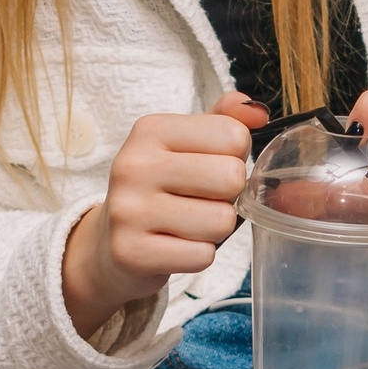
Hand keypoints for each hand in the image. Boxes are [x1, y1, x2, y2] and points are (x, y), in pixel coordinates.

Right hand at [62, 91, 265, 340]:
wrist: (109, 243)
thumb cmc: (159, 189)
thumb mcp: (185, 145)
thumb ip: (224, 121)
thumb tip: (259, 112)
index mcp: (150, 130)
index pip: (232, 135)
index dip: (235, 157)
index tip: (210, 167)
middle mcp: (134, 165)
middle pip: (231, 177)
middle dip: (229, 195)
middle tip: (202, 199)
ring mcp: (128, 210)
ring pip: (221, 220)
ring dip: (215, 229)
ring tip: (188, 223)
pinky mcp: (130, 252)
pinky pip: (202, 256)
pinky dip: (199, 255)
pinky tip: (176, 246)